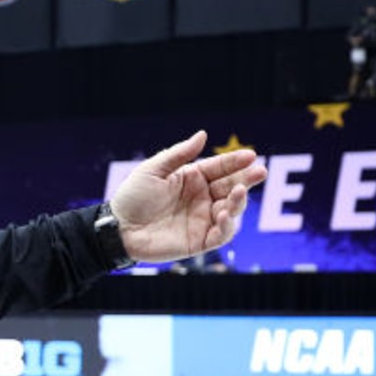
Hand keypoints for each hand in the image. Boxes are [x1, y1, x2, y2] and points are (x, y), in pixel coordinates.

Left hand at [110, 130, 267, 262]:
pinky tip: (223, 214)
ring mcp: (203, 220)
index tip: (250, 155)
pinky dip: (227, 226)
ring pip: (232, 211)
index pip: (220, 168)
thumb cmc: (132, 197)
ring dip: (238, 202)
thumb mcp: (153, 170)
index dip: (235, 162)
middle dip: (246, 180)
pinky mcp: (200, 241)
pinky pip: (221, 235)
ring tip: (237, 192)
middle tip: (259, 172)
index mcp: (193, 179)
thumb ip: (178, 154)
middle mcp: (202, 199)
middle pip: (232, 188)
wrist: (116, 228)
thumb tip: (203, 134)